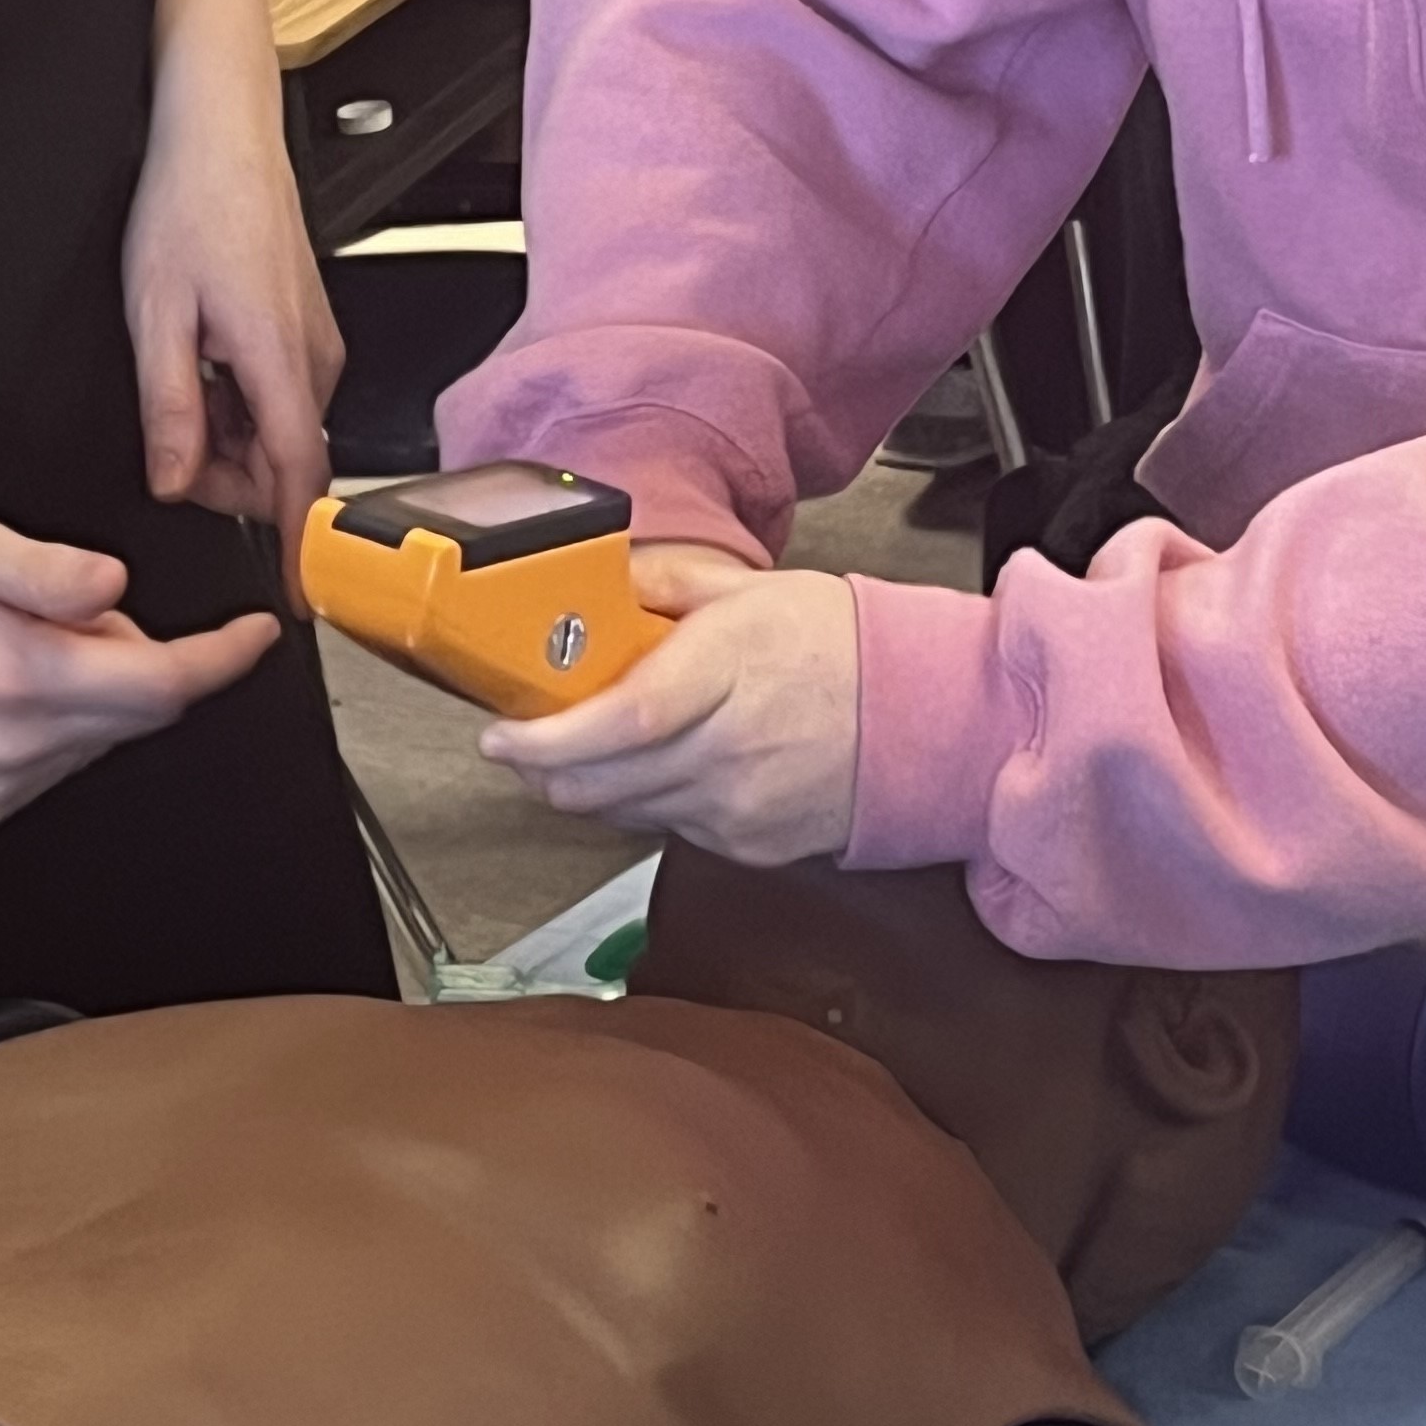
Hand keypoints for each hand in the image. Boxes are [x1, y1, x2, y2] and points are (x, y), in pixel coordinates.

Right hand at [0, 510, 282, 830]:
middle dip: (141, 653)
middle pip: (141, 711)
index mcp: (16, 681)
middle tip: (73, 603)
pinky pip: (62, 757)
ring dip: (98, 684)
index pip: (163, 686)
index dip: (224, 658)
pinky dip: (63, 714)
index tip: (258, 633)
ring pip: (103, 735)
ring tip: (22, 633)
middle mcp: (9, 751)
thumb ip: (49, 570)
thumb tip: (116, 588)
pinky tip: (6, 674)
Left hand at [123, 66, 341, 583]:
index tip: (299, 601)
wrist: (219, 131)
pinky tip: (198, 357)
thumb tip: (174, 481)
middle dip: (224, 474)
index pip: (301, 482)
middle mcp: (315, 358)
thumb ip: (168, 409)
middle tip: (167, 436)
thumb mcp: (154, 316)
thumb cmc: (192, 202)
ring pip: (275, 429)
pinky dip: (235, 401)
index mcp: (282, 362)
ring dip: (225, 434)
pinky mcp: (306, 328)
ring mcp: (316, 342)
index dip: (302, 550)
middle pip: (281, 462)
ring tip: (177, 374)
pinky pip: (277, 395)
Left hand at [478, 557, 859, 861]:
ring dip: (592, 786)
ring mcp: (741, 806)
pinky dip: (647, 802)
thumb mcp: (749, 587)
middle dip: (545, 768)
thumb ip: (663, 581)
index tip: (501, 735)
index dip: (549, 738)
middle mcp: (732, 748)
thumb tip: (594, 580)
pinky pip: (668, 831)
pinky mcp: (750, 846)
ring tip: (593, 745)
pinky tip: (666, 765)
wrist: (923, 715)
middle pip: (606, 782)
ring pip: (626, 813)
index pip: (623, 719)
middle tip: (525, 740)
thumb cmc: (839, 646)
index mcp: (728, 669)